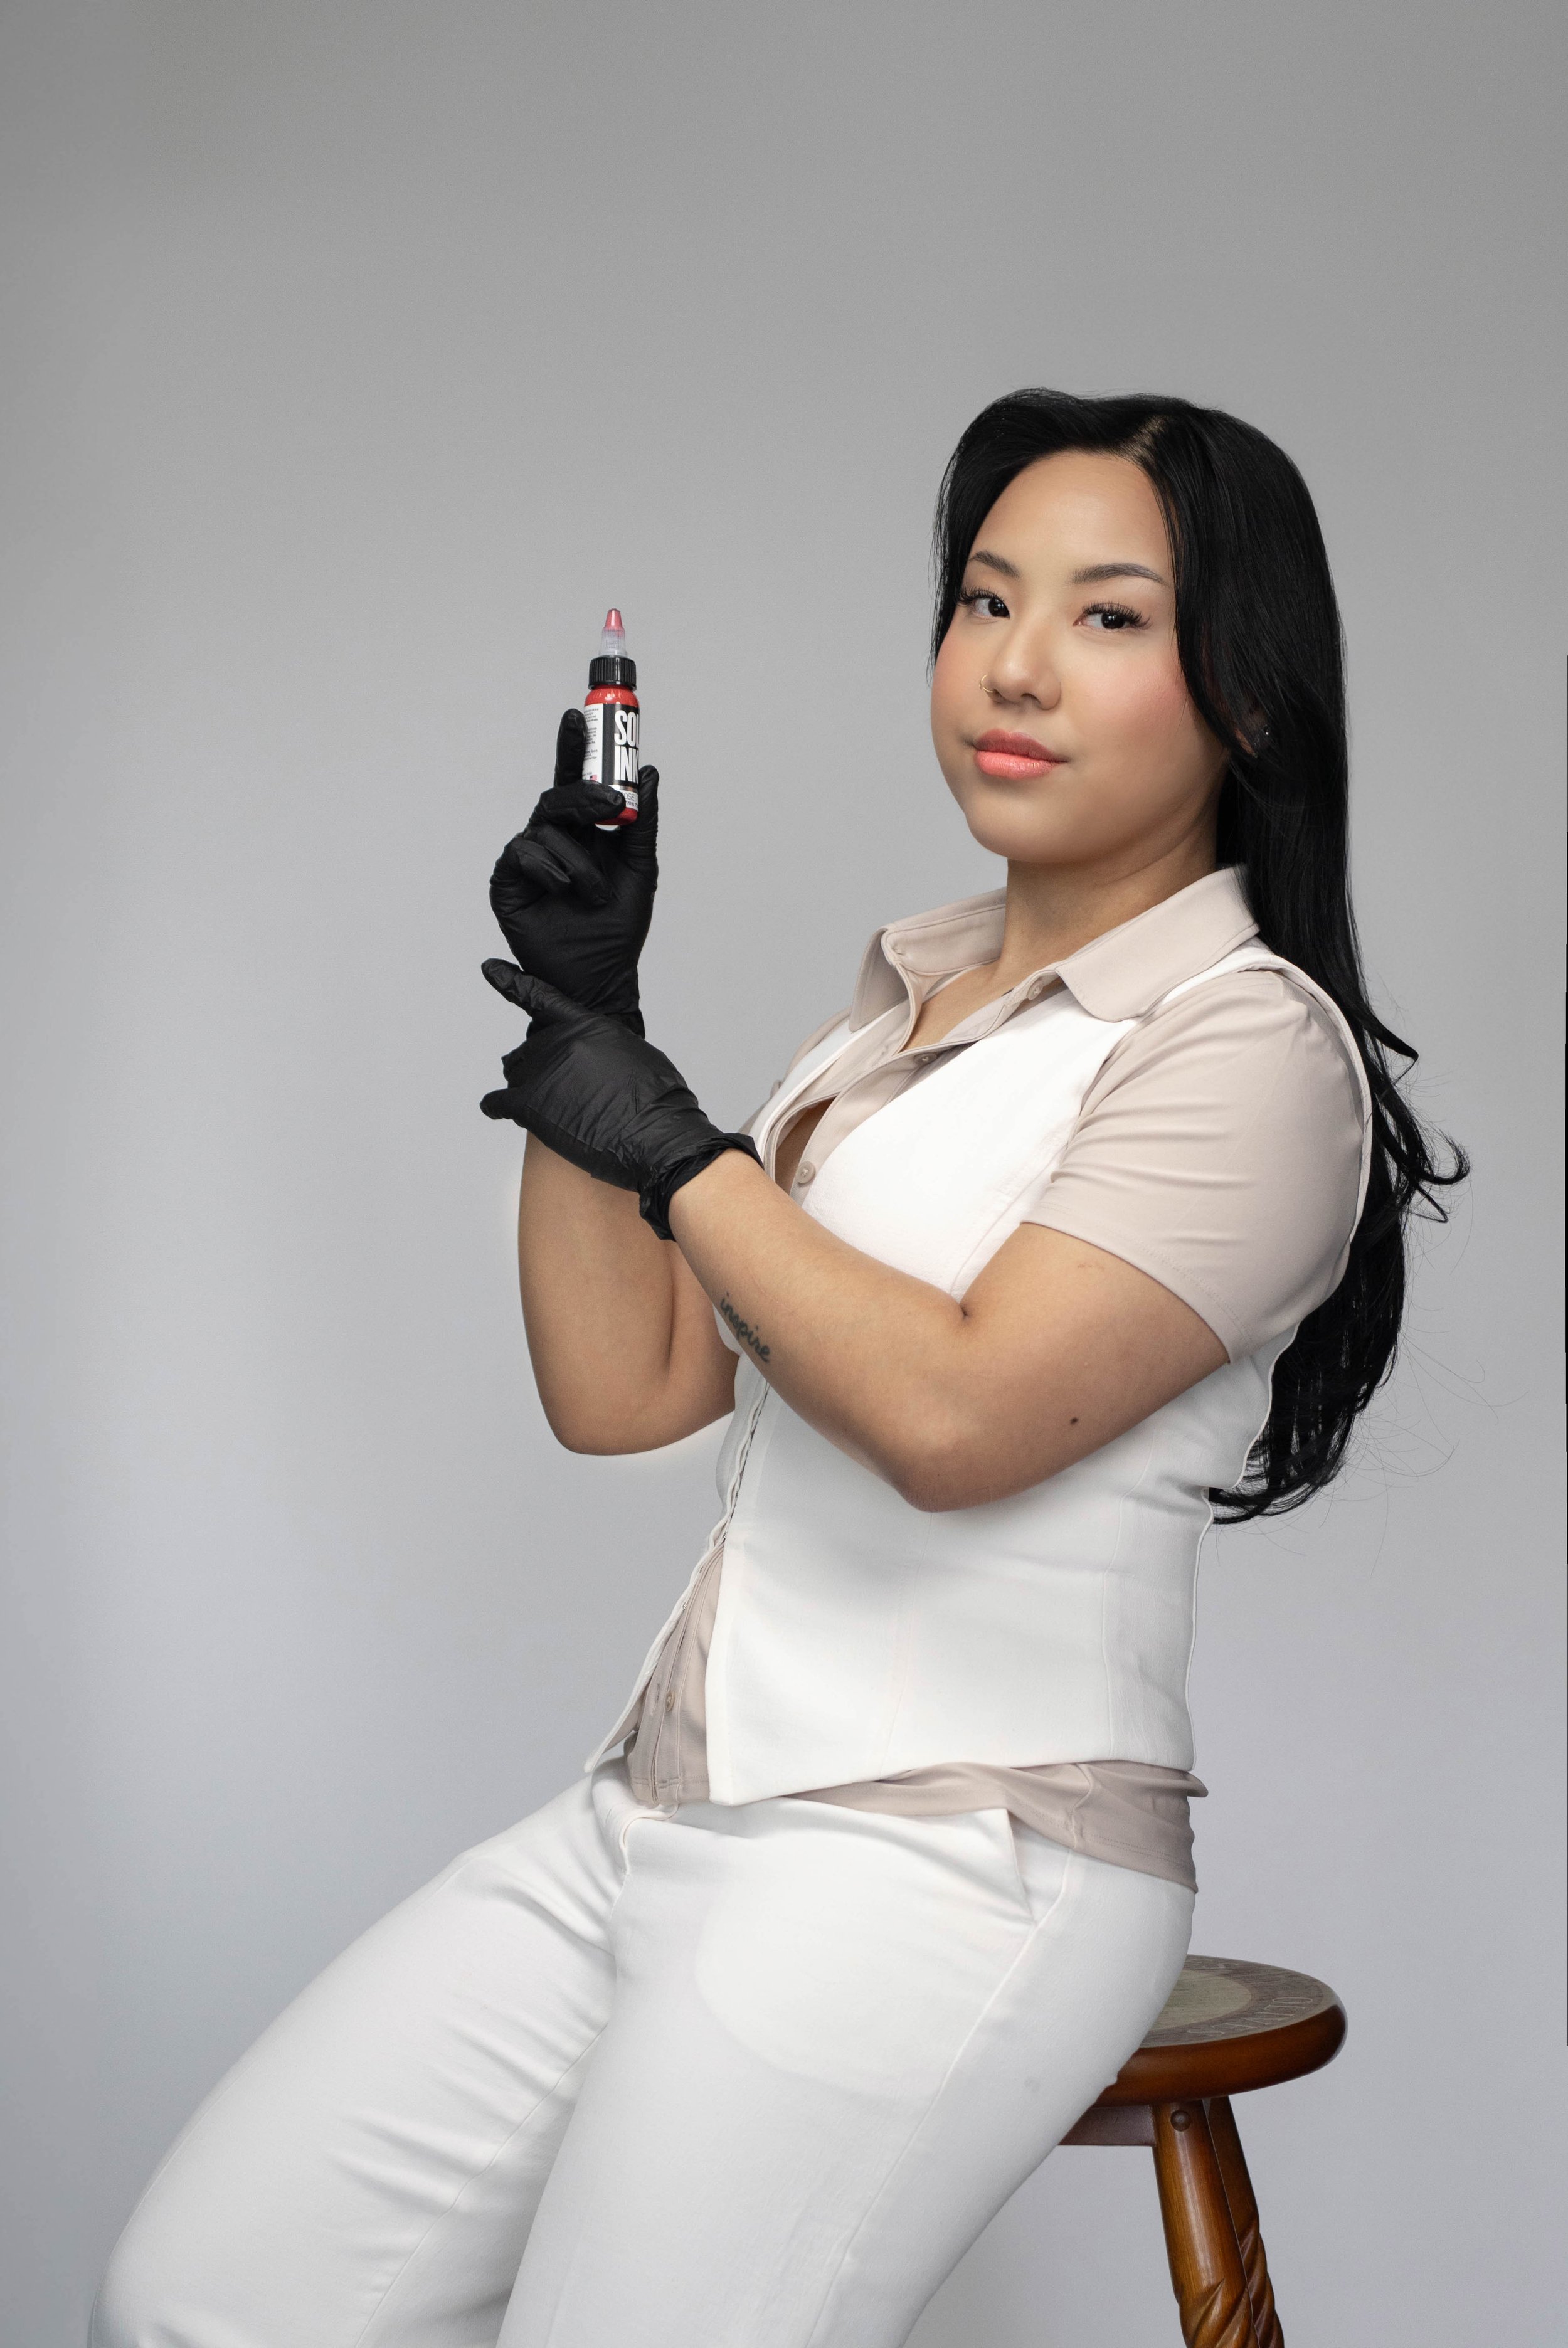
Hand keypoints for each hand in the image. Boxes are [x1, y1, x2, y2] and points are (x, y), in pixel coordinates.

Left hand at [480, 962, 760, 1237]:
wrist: (657, 1137)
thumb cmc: (659, 1101)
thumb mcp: (637, 1056)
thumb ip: (607, 1047)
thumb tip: (597, 1059)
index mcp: (589, 1025)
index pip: (542, 999)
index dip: (513, 982)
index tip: (491, 969)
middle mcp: (561, 1043)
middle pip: (531, 1047)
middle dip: (539, 1064)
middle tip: (559, 1089)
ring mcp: (544, 1073)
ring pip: (515, 1071)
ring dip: (523, 1084)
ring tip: (542, 1102)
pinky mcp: (531, 1106)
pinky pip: (498, 1102)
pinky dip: (494, 1106)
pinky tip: (494, 1109)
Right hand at [488, 709, 658, 1032]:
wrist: (600, 975)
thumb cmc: (619, 925)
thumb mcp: (641, 867)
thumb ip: (642, 821)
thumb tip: (650, 773)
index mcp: (584, 829)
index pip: (577, 780)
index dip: (576, 747)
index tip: (579, 714)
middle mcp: (553, 837)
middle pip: (558, 794)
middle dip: (583, 793)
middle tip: (609, 804)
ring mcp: (528, 858)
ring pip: (546, 827)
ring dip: (579, 859)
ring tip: (594, 892)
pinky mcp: (508, 882)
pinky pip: (523, 855)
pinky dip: (550, 870)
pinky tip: (562, 892)